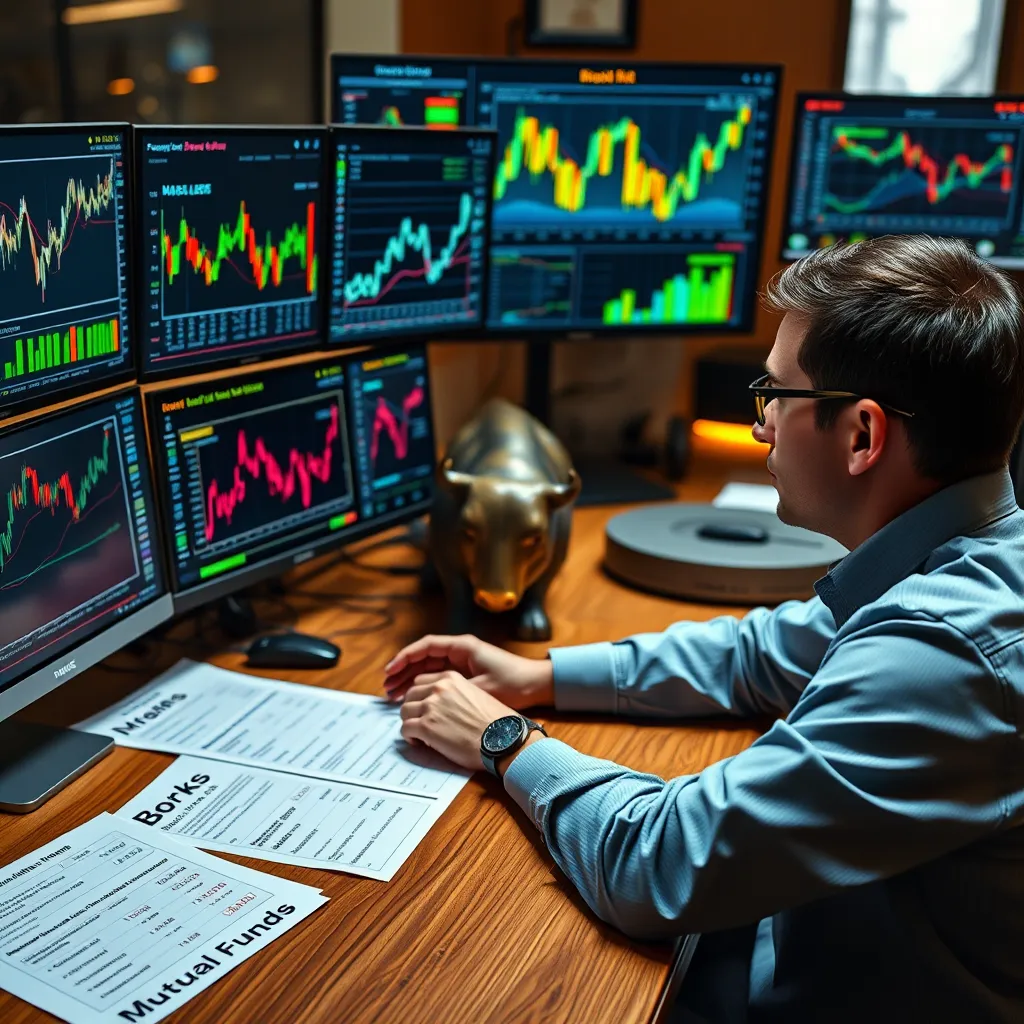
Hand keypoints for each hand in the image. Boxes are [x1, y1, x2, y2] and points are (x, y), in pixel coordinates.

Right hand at [384, 634, 553, 709]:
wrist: (537, 684)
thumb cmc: (514, 683)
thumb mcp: (483, 687)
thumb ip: (455, 689)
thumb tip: (428, 696)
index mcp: (463, 647)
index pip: (426, 647)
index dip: (405, 658)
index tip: (390, 670)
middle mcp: (460, 651)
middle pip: (424, 658)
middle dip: (403, 671)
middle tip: (386, 687)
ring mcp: (462, 662)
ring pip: (428, 669)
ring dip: (411, 680)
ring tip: (393, 695)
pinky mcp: (466, 674)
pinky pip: (438, 678)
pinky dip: (424, 686)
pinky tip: (413, 698)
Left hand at [399, 670, 519, 771]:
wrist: (503, 738)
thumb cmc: (495, 722)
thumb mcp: (475, 694)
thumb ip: (454, 694)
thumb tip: (441, 707)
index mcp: (451, 678)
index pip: (422, 681)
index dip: (421, 696)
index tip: (424, 707)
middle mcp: (438, 688)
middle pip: (410, 694)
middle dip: (413, 709)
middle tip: (421, 722)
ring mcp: (431, 706)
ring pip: (404, 711)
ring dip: (410, 722)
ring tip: (421, 734)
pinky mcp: (426, 726)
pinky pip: (406, 729)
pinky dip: (410, 737)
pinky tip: (421, 743)